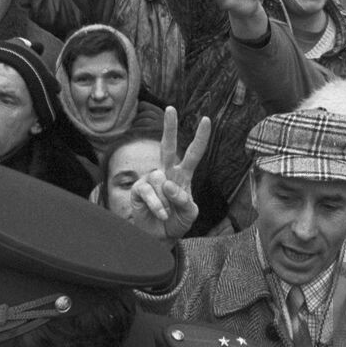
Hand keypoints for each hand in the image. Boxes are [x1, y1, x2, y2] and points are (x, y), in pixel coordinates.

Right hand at [127, 107, 208, 241]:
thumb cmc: (176, 222)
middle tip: (171, 108)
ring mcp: (151, 179)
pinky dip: (158, 206)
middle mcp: (166, 173)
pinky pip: (150, 192)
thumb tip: (168, 184)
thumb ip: (184, 200)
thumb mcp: (189, 214)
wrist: (159, 238)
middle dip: (170, 127)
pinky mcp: (139, 188)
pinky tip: (160, 214)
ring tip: (167, 214)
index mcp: (183, 176)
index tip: (206, 120)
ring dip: (168, 204)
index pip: (193, 154)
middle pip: (168, 147)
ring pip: (162, 183)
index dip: (200, 138)